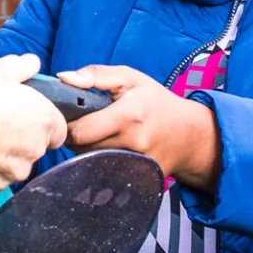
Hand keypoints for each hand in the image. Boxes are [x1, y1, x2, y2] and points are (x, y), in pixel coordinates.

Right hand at [0, 54, 67, 191]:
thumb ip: (21, 66)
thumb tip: (32, 63)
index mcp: (45, 120)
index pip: (59, 126)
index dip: (42, 118)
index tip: (25, 112)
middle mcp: (37, 148)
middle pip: (39, 144)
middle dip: (24, 135)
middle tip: (1, 120)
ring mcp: (18, 169)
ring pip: (20, 160)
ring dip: (8, 151)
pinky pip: (1, 174)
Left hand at [57, 65, 219, 188]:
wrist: (189, 134)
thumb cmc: (156, 101)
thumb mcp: (130, 78)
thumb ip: (95, 75)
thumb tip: (63, 78)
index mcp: (128, 115)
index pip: (79, 131)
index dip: (67, 124)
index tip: (68, 116)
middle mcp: (133, 142)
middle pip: (82, 148)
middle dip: (75, 136)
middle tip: (82, 124)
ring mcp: (137, 163)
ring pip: (91, 161)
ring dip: (86, 149)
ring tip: (97, 134)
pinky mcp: (139, 177)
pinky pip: (105, 171)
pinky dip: (100, 161)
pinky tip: (108, 149)